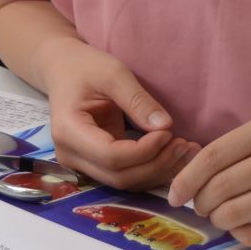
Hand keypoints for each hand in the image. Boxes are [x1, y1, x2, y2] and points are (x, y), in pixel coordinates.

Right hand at [38, 40, 198, 190]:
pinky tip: (173, 155)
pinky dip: (151, 169)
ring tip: (186, 151)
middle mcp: (70, 155)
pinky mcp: (95, 164)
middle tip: (185, 145)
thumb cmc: (86, 67)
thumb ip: (137, 100)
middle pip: (119, 176)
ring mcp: (81, 163)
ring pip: (124, 181)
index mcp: (69, 131)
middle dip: (156, 164)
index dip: (144, 150)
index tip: (169, 132)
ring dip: (158, 171)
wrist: (64, 71)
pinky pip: (125, 174)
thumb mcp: (113, 73)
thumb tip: (165, 126)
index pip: (111, 156)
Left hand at [166, 114, 250, 246]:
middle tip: (201, 208)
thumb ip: (236, 151)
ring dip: (218, 220)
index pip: (214, 155)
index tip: (175, 194)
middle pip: (220, 186)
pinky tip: (243, 227)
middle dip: (201, 203)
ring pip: (234, 213)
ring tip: (221, 217)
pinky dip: (239, 234)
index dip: (187, 178)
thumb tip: (187, 181)